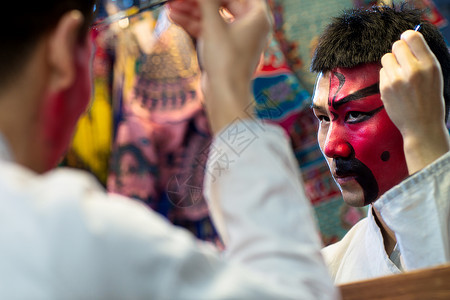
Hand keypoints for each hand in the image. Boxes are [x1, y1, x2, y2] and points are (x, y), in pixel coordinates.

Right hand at [169, 0, 271, 133]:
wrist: (225, 95)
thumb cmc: (226, 61)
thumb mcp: (214, 25)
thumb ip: (206, 0)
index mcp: (257, 16)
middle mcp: (249, 25)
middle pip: (221, 2)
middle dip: (197, 1)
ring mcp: (236, 37)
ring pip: (212, 16)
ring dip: (191, 11)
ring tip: (169, 6)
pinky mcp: (224, 48)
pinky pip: (208, 29)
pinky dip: (193, 24)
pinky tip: (174, 17)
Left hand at [380, 30, 449, 173]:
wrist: (422, 126)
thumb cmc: (430, 99)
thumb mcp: (435, 75)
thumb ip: (423, 57)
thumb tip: (408, 36)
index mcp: (430, 65)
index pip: (412, 36)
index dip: (407, 37)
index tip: (407, 42)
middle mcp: (413, 70)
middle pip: (396, 45)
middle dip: (398, 51)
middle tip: (403, 62)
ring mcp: (397, 80)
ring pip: (386, 58)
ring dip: (391, 64)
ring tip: (400, 75)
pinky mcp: (385, 88)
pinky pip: (382, 72)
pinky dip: (387, 76)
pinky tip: (395, 87)